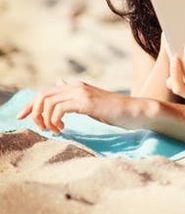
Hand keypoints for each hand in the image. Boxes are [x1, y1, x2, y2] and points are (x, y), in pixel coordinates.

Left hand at [16, 80, 142, 132]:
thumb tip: (58, 83)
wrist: (132, 111)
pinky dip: (55, 121)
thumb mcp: (89, 100)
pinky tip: (63, 128)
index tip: (22, 118)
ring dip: (45, 120)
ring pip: (48, 102)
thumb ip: (73, 94)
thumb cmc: (112, 110)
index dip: (30, 106)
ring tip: (54, 130)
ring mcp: (81, 92)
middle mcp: (75, 86)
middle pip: (42, 96)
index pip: (44, 93)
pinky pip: (58, 110)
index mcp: (75, 86)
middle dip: (34, 113)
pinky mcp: (85, 102)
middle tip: (41, 128)